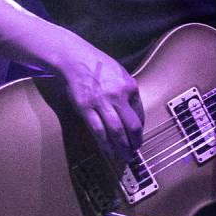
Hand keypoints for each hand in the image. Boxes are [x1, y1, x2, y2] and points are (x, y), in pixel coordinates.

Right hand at [50, 39, 144, 164]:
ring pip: (115, 131)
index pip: (140, 113)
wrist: (76, 59)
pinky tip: (109, 151)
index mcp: (130, 86)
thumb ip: (129, 92)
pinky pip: (98, 130)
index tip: (138, 137)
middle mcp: (118, 96)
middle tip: (135, 152)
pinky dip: (105, 143)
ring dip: (122, 147)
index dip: (140, 128)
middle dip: (135, 141)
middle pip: (131, 125)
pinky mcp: (86, 108)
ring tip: (125, 156)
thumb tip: (134, 112)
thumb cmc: (99, 65)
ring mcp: (101, 103)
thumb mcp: (121, 74)